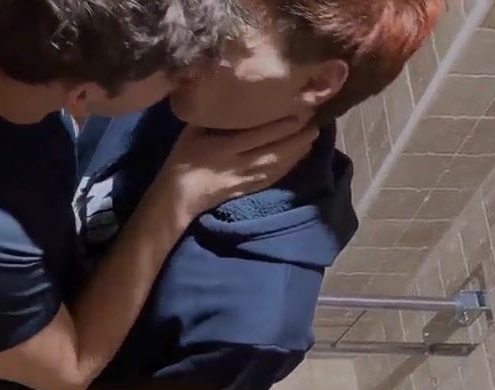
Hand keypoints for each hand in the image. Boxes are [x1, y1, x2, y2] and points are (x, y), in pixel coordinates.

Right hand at [152, 116, 318, 224]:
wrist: (177, 196)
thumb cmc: (182, 158)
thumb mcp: (191, 131)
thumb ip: (210, 114)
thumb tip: (225, 89)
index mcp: (223, 147)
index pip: (260, 134)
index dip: (282, 124)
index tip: (300, 110)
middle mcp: (238, 163)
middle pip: (274, 150)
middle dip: (297, 136)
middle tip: (316, 120)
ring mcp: (245, 179)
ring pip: (278, 164)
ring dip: (298, 151)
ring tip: (314, 135)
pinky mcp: (248, 189)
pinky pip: (273, 177)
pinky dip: (289, 166)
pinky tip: (300, 156)